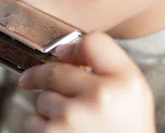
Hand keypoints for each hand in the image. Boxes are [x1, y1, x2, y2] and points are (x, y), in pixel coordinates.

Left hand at [18, 32, 154, 132]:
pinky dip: (41, 132)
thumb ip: (108, 70)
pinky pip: (31, 123)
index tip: (62, 55)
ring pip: (42, 100)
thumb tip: (65, 53)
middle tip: (34, 82)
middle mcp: (100, 96)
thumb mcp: (133, 100)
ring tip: (72, 131)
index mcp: (126, 84)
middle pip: (55, 70)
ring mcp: (72, 117)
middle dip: (43, 78)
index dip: (73, 48)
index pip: (93, 41)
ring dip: (48, 113)